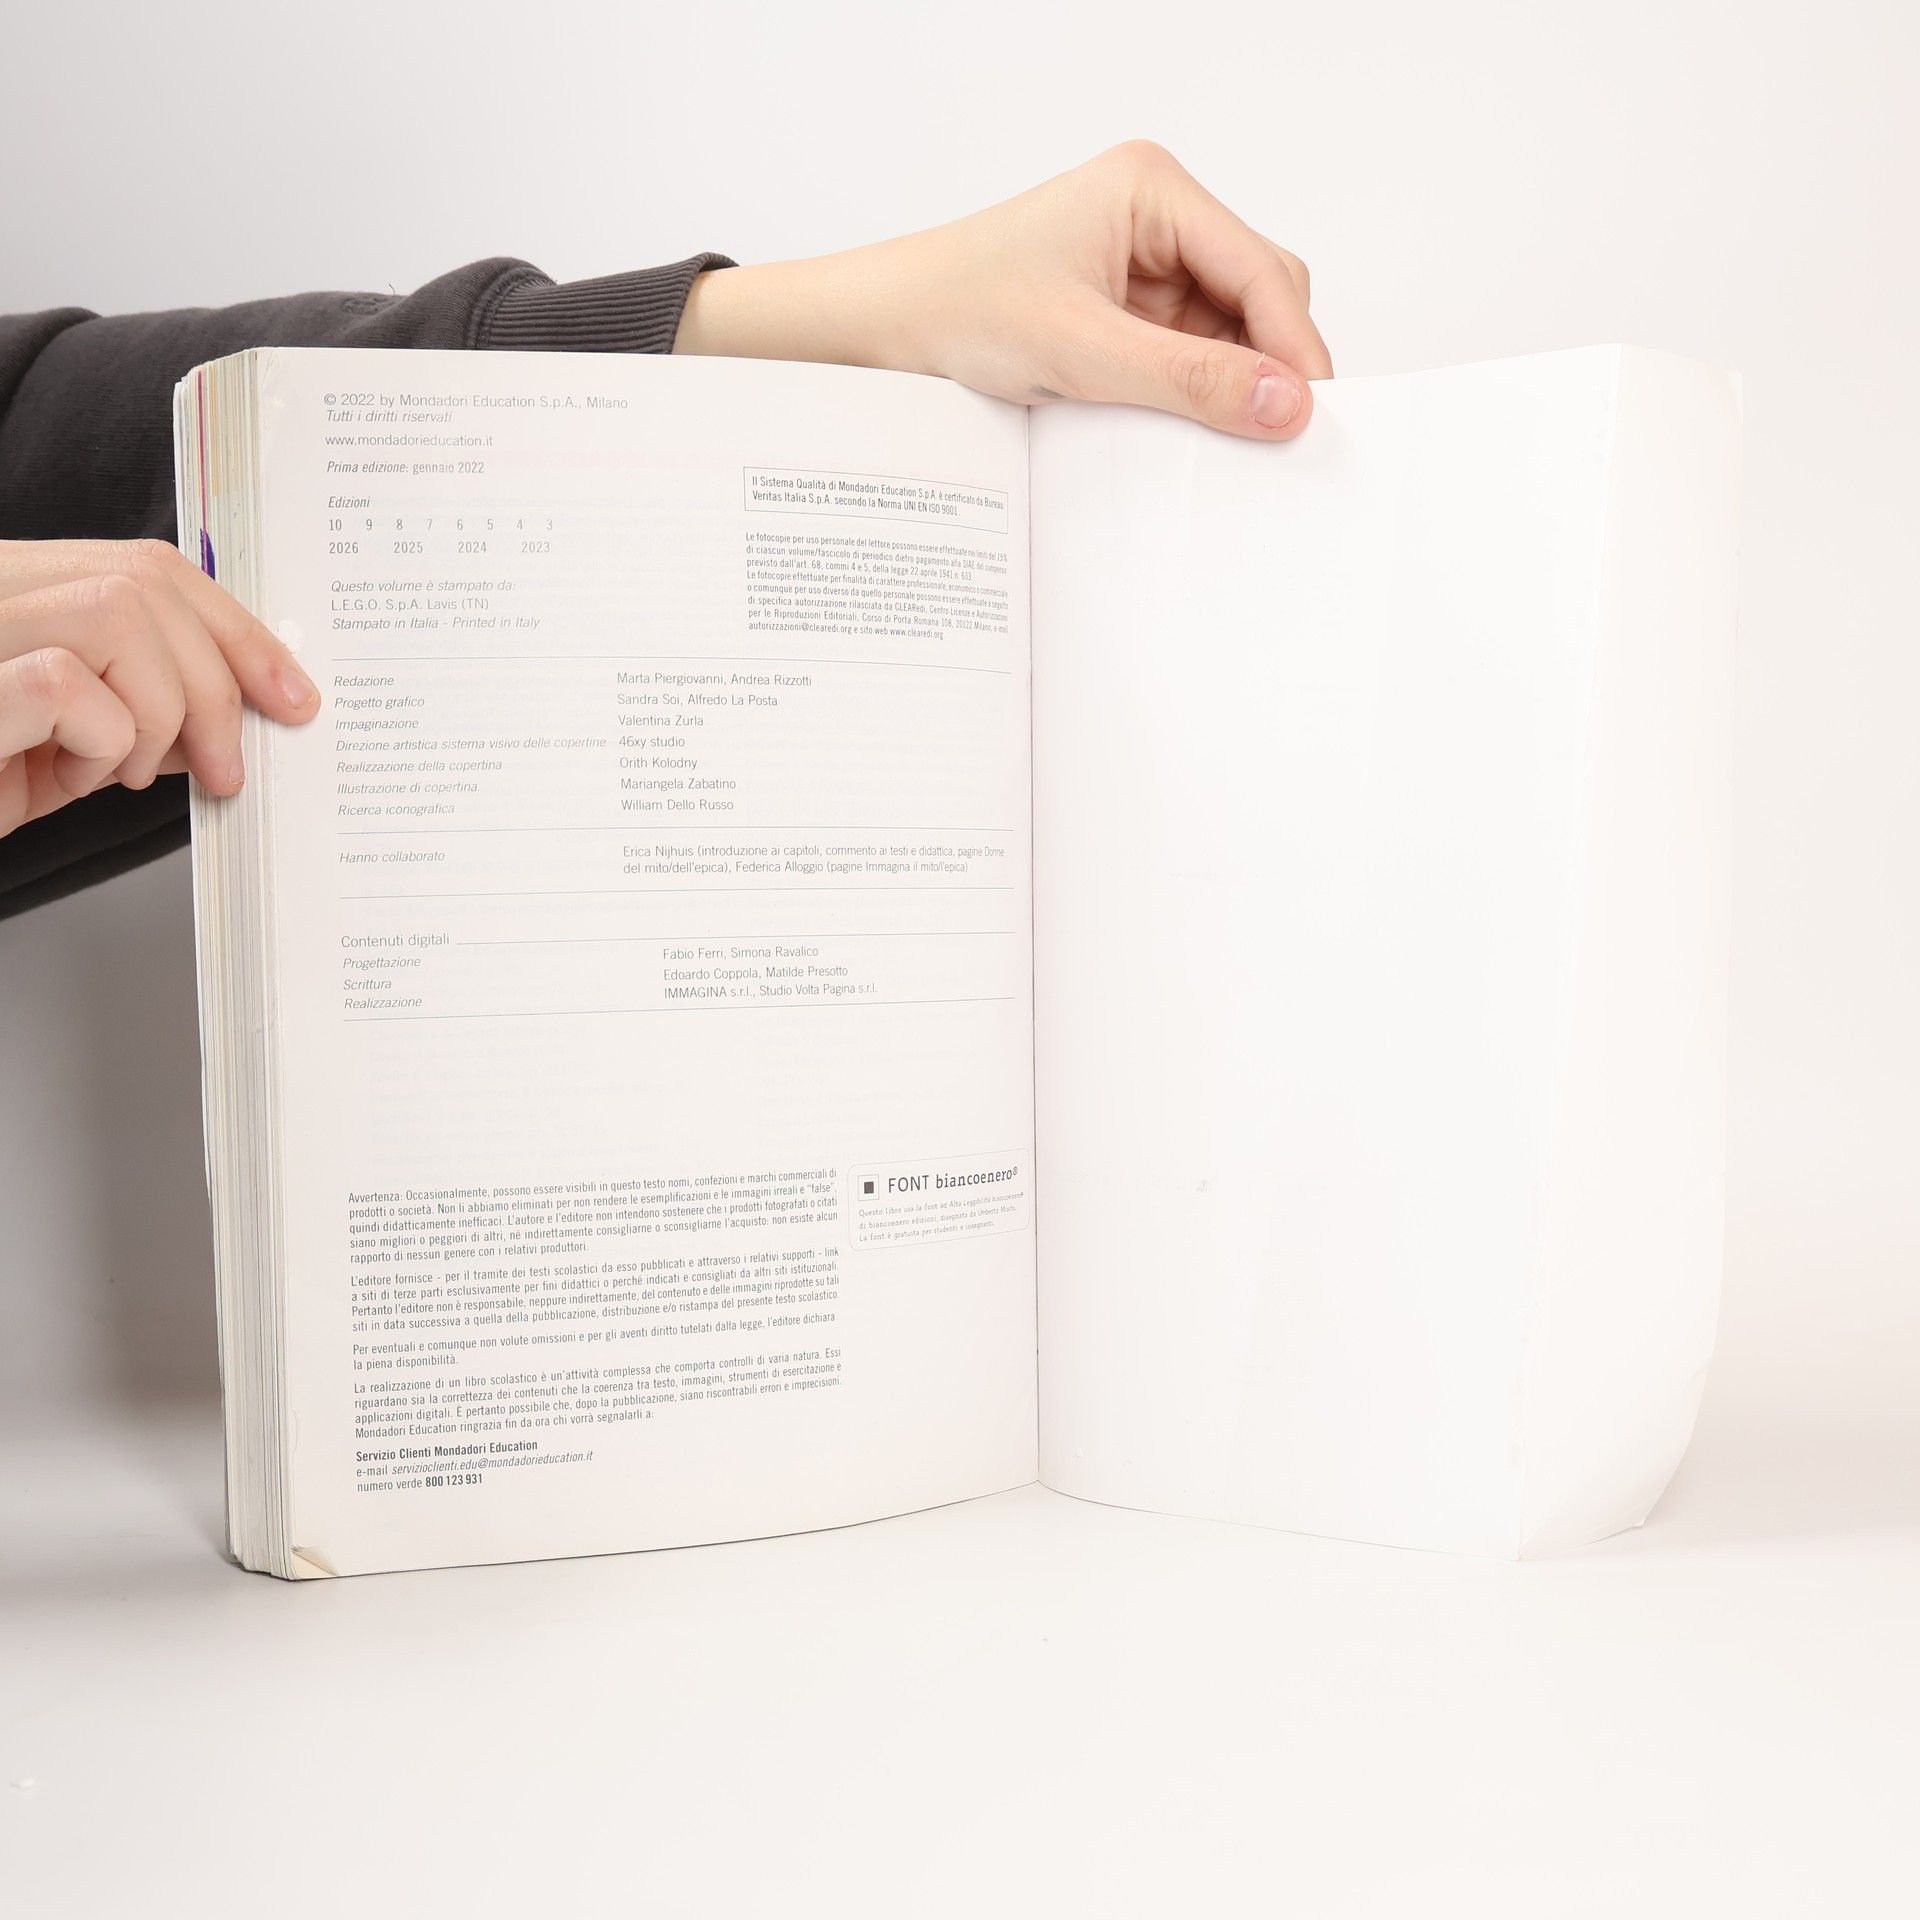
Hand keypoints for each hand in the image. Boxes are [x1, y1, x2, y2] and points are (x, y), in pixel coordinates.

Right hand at [0, 539, 318, 837]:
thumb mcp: (83, 741)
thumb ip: (153, 708)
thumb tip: (252, 705)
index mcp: (21, 587)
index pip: (150, 566)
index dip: (234, 628)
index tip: (290, 694)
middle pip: (147, 583)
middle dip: (216, 683)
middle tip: (222, 767)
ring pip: (116, 615)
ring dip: (154, 713)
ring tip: (119, 773)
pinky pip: (62, 683)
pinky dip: (96, 741)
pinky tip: (67, 777)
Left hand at [675, 141, 1330, 439]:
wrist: (884, 331)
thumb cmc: (959, 310)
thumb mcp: (1083, 352)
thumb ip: (1190, 380)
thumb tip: (1288, 404)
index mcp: (1153, 189)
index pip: (1262, 269)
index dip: (1293, 346)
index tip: (1311, 416)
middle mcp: (1158, 217)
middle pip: (1260, 295)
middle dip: (1265, 365)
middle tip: (1272, 442)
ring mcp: (1145, 265)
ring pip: (1231, 332)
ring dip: (1228, 386)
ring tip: (1216, 443)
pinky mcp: (1127, 311)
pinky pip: (1191, 355)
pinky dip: (1195, 395)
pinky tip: (1183, 431)